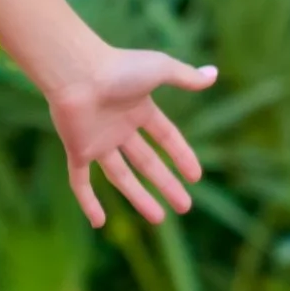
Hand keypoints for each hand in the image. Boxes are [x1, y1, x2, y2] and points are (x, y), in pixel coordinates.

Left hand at [47, 49, 217, 230]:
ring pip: (120, 177)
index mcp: (139, 108)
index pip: (166, 137)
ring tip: (159, 219)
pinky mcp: (77, 150)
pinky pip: (81, 182)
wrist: (76, 71)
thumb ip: (185, 76)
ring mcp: (98, 141)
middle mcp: (119, 127)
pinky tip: (98, 224)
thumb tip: (214, 74)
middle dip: (166, 185)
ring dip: (139, 198)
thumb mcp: (160, 69)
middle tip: (185, 207)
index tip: (196, 177)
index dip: (181, 156)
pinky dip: (88, 202)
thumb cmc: (117, 66)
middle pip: (146, 162)